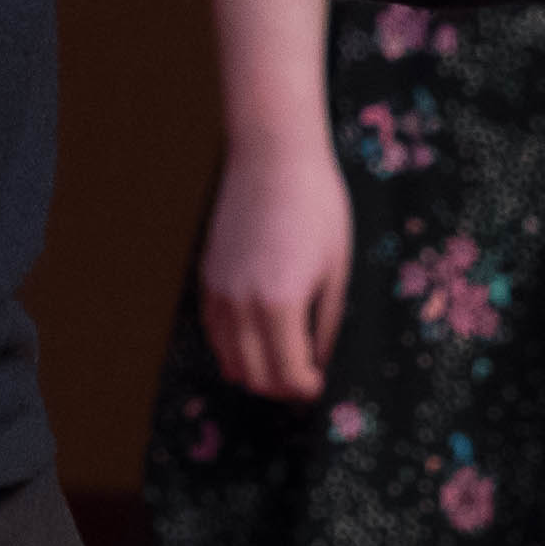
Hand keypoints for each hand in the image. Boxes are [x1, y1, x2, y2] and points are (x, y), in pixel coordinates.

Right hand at [195, 121, 352, 403]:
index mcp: (280, 305)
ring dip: (256, 371)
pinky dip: (234, 346)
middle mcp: (241, 305)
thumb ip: (327, 323)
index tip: (321, 384)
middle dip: (282, 387)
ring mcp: (219, 291)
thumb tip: (322, 361)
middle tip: (304, 379)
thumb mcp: (336, 270)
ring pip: (229, 359)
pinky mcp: (208, 276)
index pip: (288, 374)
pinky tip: (257, 338)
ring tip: (283, 362)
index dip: (307, 388)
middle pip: (255, 376)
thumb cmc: (317, 207)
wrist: (273, 157)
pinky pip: (215, 331)